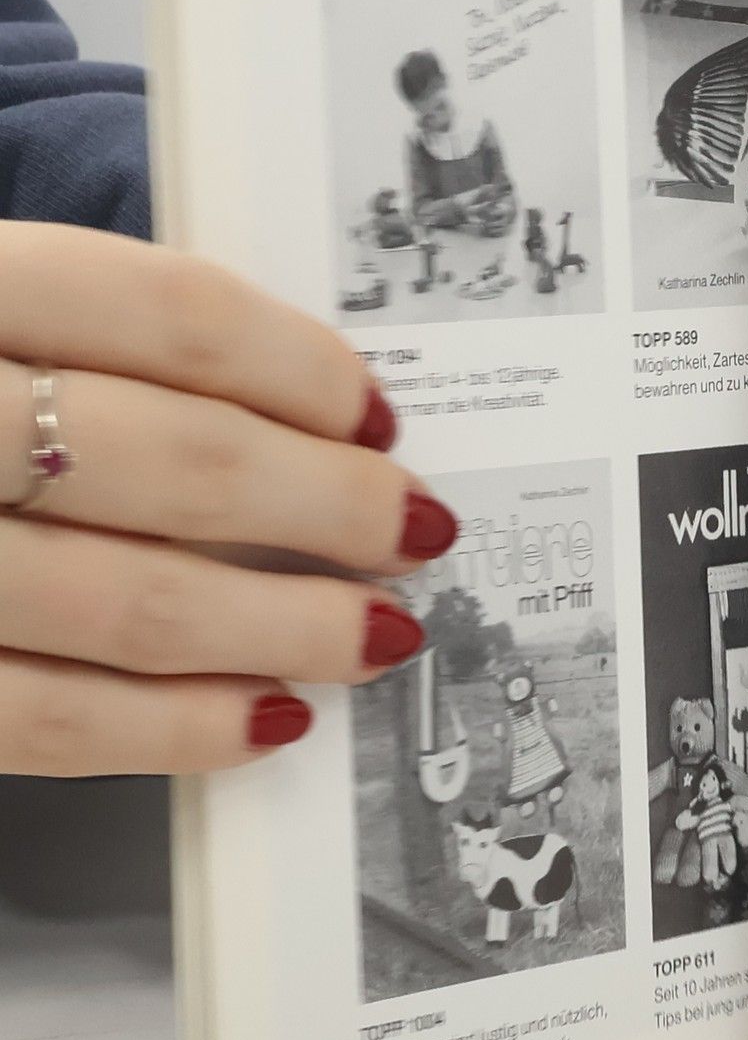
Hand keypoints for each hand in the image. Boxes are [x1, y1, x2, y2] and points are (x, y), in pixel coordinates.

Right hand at [0, 224, 456, 776]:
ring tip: (373, 635)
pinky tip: (263, 720)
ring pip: (123, 601)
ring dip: (280, 627)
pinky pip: (40, 719)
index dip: (299, 369)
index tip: (379, 415)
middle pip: (167, 459)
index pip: (161, 311)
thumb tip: (303, 418)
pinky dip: (171, 728)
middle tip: (414, 532)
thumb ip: (88, 346)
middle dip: (324, 508)